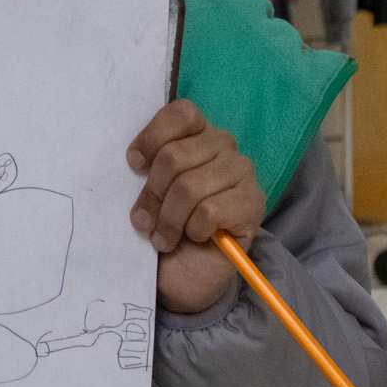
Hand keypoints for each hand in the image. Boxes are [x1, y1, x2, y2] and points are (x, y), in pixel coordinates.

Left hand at [127, 99, 265, 314]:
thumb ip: (145, 171)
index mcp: (196, 134)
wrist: (186, 273)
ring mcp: (242, 173)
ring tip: (163, 237)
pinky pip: (209, 211)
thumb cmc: (165, 226)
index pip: (181, 113)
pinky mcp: (253, 203)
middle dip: (152, 194)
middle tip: (143, 221)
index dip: (152, 137)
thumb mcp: (147, 194)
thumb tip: (133, 161)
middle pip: (174, 156)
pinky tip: (195, 237)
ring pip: (189, 186)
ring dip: (169, 219)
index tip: (133, 165)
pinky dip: (193, 230)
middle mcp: (223, 145)